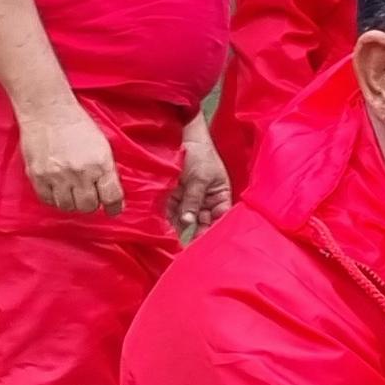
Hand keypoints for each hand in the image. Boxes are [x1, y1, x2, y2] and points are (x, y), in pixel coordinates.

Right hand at [16, 97, 124, 216]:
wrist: (47, 111)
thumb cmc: (77, 125)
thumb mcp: (102, 146)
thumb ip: (107, 171)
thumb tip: (110, 194)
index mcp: (100, 164)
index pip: (112, 197)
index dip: (114, 207)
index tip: (113, 209)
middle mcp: (80, 172)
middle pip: (88, 206)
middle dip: (91, 203)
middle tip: (88, 195)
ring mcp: (57, 176)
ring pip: (68, 206)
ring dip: (72, 202)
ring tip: (72, 190)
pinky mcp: (38, 176)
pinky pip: (48, 200)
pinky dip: (54, 198)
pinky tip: (57, 188)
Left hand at [169, 117, 231, 240]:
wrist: (182, 136)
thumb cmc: (200, 155)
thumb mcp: (200, 178)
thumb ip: (194, 201)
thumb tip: (189, 223)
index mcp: (220, 195)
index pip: (219, 218)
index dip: (214, 230)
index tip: (206, 243)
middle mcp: (205, 199)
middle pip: (202, 221)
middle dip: (196, 232)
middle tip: (189, 248)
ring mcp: (189, 197)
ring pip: (186, 217)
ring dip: (180, 226)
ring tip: (174, 240)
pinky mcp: (173, 195)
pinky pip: (171, 210)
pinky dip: (168, 218)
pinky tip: (165, 228)